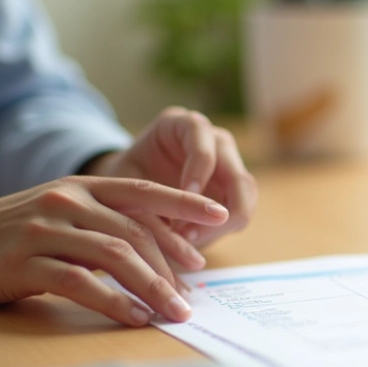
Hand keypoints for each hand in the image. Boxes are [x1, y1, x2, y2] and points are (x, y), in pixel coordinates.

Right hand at [0, 176, 228, 325]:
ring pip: (114, 256)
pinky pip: (80, 283)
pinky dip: (113, 301)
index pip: (143, 191)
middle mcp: (66, 201)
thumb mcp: (66, 219)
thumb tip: (171, 257)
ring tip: (173, 312)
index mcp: (82, 187)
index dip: (185, 202)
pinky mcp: (23, 262)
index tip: (221, 214)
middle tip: (192, 295)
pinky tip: (135, 317)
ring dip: (151, 288)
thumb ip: (111, 226)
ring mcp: (43, 229)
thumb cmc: (20, 237)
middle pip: (134, 232)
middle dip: (170, 266)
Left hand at [84, 107, 256, 247]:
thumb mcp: (124, 185)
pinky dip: (220, 230)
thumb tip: (173, 229)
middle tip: (189, 236)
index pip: (202, 137)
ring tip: (187, 241)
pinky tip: (192, 241)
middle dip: (218, 209)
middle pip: (237, 173)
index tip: (186, 198)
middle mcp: (214, 140)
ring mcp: (229, 165)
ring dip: (221, 224)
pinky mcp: (234, 191)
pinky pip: (241, 212)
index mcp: (181, 124)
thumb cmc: (120, 182)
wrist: (124, 189)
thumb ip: (147, 199)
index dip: (199, 168)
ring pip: (246, 195)